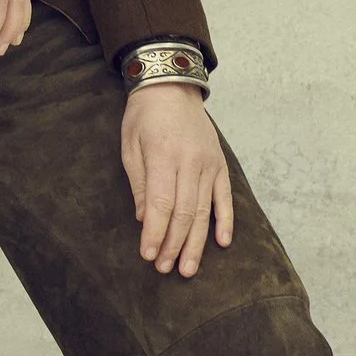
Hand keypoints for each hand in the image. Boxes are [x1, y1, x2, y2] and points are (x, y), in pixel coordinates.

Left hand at [121, 84, 233, 273]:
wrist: (172, 86)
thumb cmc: (144, 117)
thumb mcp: (130, 146)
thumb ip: (139, 183)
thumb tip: (144, 220)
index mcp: (164, 157)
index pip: (161, 204)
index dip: (155, 233)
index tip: (148, 255)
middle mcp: (190, 162)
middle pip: (184, 213)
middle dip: (173, 244)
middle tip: (165, 268)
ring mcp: (209, 164)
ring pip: (204, 211)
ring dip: (196, 242)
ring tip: (188, 268)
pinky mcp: (220, 165)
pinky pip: (225, 198)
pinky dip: (225, 221)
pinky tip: (223, 243)